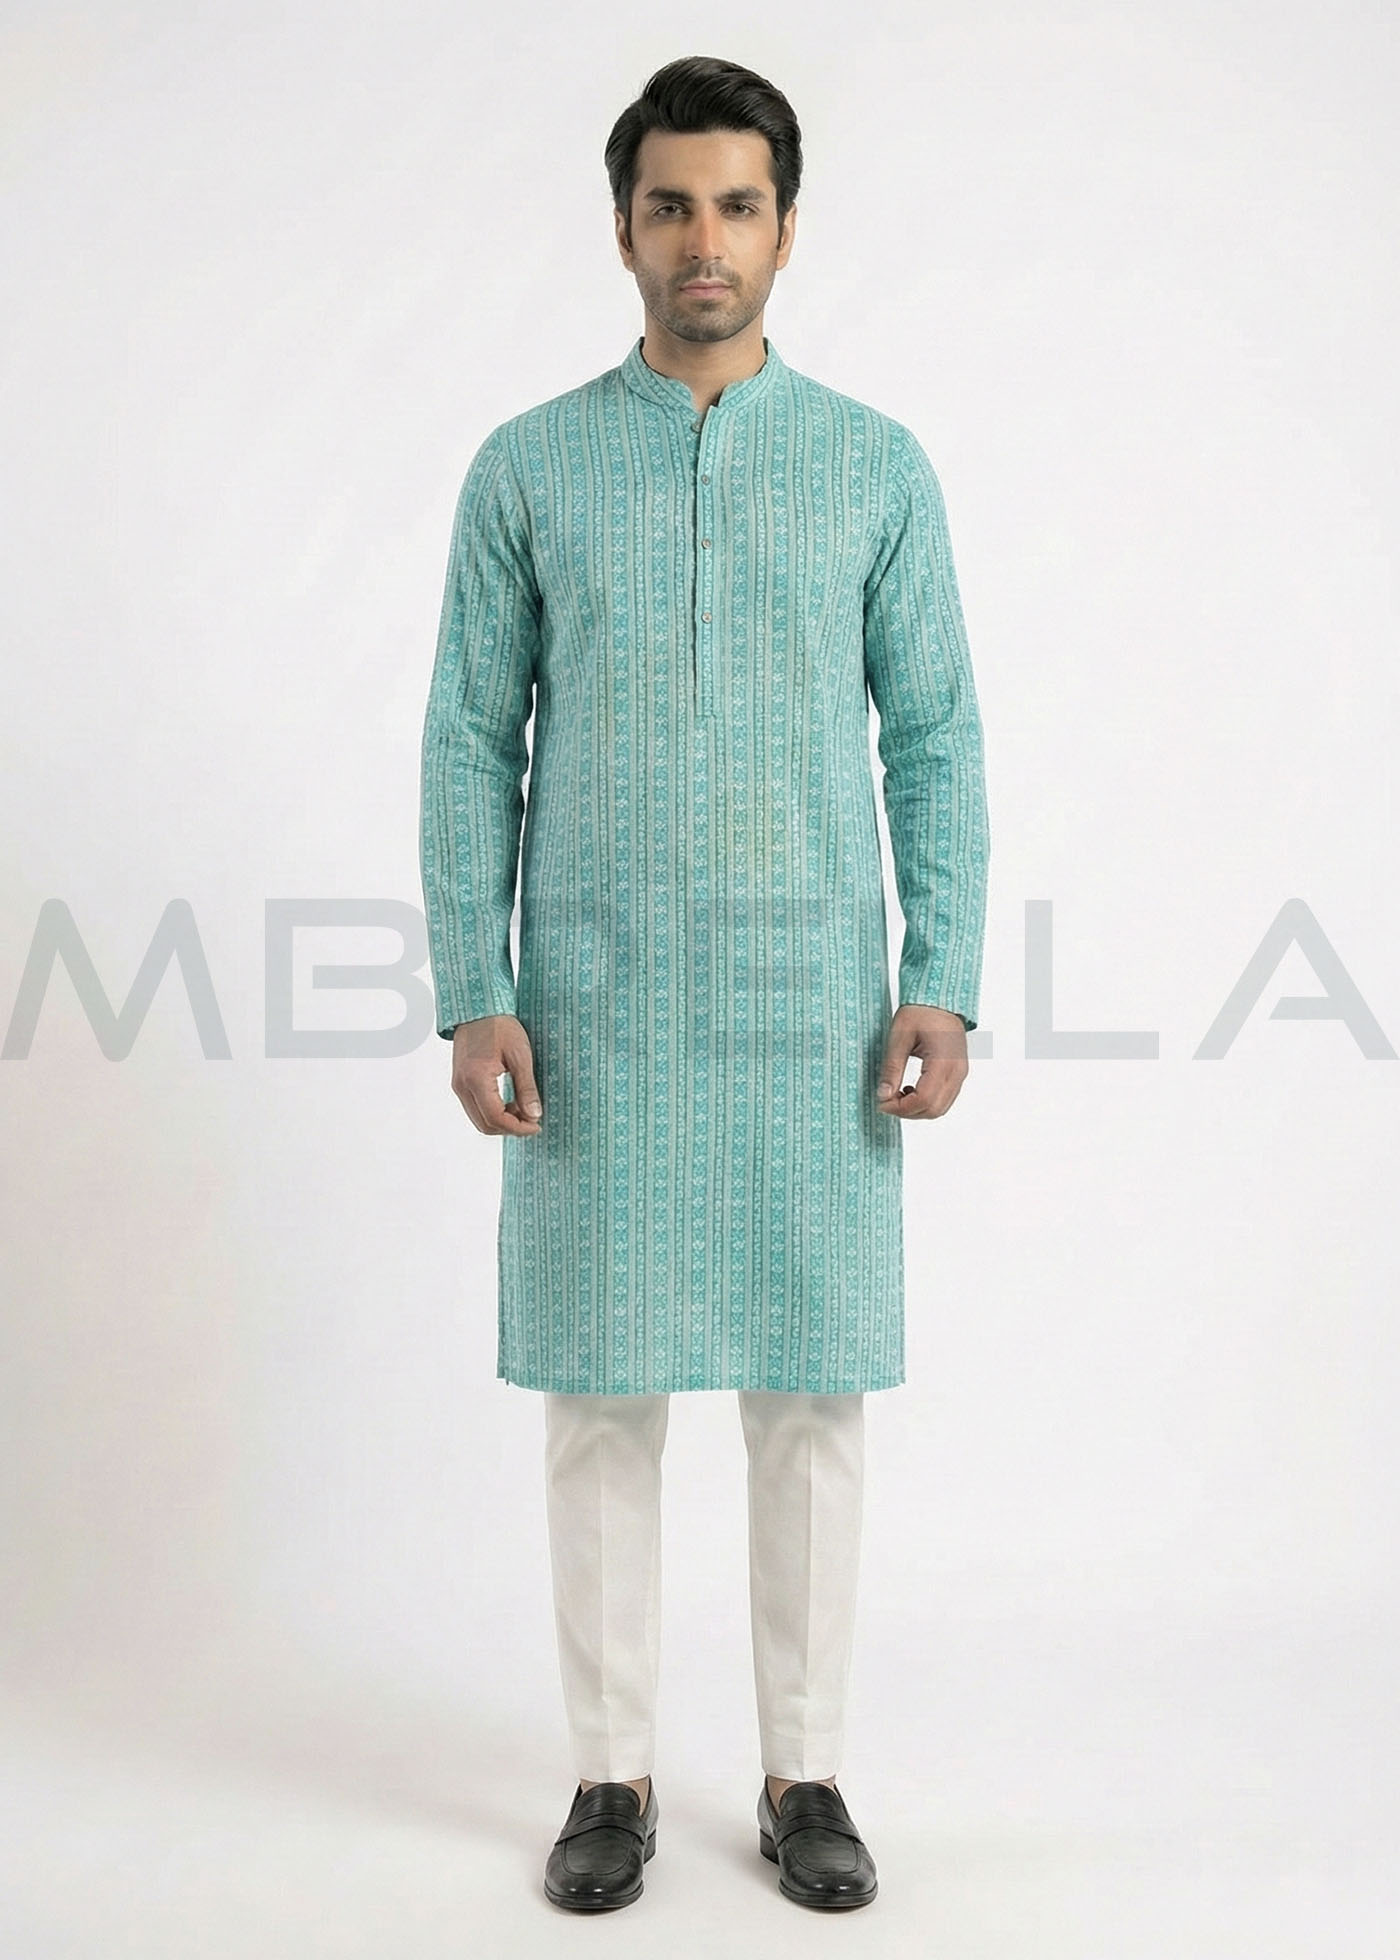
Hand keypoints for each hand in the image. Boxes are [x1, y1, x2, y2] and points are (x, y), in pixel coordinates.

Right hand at [450, 1015, 543, 1135]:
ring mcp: (459, 1085)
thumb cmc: (499, 1026)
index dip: (517, 1128)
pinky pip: (475, 1108)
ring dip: (502, 1121)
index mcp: (476, 1078)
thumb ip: (526, 1088)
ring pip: (479, 1119)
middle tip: (532, 1120)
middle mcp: (462, 1085)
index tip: (536, 1125)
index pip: (496, 1118)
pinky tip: (510, 1103)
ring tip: (523, 1110)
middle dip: (510, 1128)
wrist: (478, 1009)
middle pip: (485, 1124)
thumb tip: (534, 1114)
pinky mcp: (460, 1082)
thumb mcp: (520, 1055)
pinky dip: (493, 1112)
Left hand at [876, 1005, 968, 1119]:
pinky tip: (910, 1090)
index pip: (924, 1099)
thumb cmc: (921, 1012)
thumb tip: (883, 1095)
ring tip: (897, 1095)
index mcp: (943, 1061)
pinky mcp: (958, 1074)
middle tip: (886, 1101)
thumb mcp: (899, 1037)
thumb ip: (892, 1067)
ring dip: (917, 1110)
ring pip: (940, 1108)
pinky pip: (944, 1099)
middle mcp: (956, 1072)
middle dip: (907, 1112)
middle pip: (933, 1110)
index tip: (882, 1103)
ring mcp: (960, 1074)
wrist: (940, 1000)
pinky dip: (926, 1103)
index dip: (901, 1107)